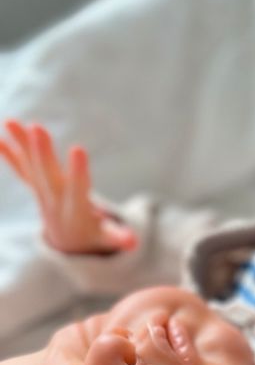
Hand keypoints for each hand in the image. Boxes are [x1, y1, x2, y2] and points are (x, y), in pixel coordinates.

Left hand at [0, 120, 137, 253]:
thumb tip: (133, 242)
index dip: (78, 171)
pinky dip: (10, 154)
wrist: (68, 242)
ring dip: (21, 145)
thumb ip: (118, 239)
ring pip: (31, 166)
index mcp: (75, 209)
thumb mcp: (107, 239)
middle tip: (37, 127)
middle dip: (42, 151)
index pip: (77, 188)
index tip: (79, 149)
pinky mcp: (37, 186)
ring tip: (9, 122)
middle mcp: (54, 199)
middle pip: (48, 174)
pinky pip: (22, 169)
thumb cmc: (94, 235)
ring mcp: (42, 192)